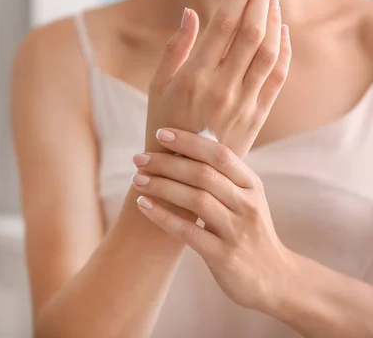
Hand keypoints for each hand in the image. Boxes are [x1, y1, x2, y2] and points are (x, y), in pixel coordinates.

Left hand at [131, 128, 299, 311]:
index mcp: (252, 185)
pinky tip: (143, 205)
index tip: (161, 133)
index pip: (220, 154)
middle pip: (203, 174)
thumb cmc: (250, 231)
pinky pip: (188, 231)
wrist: (275, 279)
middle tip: (139, 158)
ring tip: (137, 179)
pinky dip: (163, 216)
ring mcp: (236, 231)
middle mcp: (247, 205)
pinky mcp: (223, 256)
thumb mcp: (246, 199)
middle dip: (167, 163)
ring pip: (196, 199)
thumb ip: (223, 176)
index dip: (189, 141)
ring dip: (162, 186)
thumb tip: (185, 146)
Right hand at [145, 0, 291, 157]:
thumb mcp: (158, 87)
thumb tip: (192, 13)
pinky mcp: (257, 116)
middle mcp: (222, 88)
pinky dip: (284, 49)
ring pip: (270, 51)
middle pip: (252, 32)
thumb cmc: (162, 128)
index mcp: (194, 78)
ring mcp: (243, 103)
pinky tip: (282, 31)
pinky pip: (278, 76)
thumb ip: (175, 49)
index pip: (224, 24)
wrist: (182, 177)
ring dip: (275, 19)